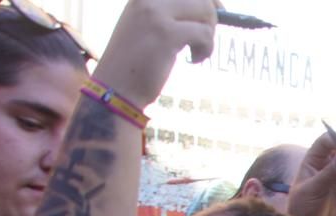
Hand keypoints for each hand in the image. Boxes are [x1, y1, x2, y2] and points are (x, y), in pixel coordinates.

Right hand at [90, 0, 218, 110]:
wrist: (116, 87)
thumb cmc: (136, 61)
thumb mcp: (149, 26)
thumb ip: (171, 12)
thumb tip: (211, 6)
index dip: (209, 0)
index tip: (218, 10)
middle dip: (210, 19)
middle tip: (202, 40)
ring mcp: (155, 12)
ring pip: (205, 11)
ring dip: (208, 35)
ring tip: (195, 52)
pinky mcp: (166, 33)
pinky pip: (204, 34)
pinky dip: (206, 49)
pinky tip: (193, 60)